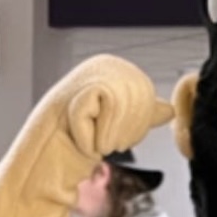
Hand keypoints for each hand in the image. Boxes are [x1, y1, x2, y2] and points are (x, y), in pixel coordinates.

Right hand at [54, 56, 174, 163]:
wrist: (45, 154)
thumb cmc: (76, 138)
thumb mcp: (117, 124)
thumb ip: (141, 114)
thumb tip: (170, 110)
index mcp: (115, 67)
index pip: (147, 97)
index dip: (136, 126)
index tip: (115, 137)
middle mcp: (106, 63)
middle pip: (142, 102)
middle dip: (124, 132)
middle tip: (102, 139)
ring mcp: (94, 71)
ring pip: (128, 109)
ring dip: (110, 137)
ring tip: (93, 138)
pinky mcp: (87, 83)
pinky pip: (111, 110)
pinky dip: (97, 135)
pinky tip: (82, 136)